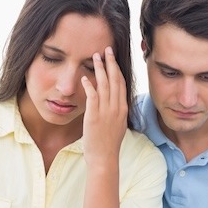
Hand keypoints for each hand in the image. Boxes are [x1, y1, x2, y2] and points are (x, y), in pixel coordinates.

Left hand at [80, 47, 127, 169]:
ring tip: (95, 56)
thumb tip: (110, 102)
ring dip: (99, 69)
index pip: (122, 84)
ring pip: (105, 84)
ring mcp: (106, 111)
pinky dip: (89, 85)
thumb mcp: (116, 125)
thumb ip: (114, 112)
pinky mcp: (95, 116)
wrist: (104, 158)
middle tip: (107, 49)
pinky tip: (85, 77)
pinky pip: (93, 96)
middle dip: (111, 63)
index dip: (117, 69)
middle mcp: (117, 108)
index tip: (113, 58)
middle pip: (115, 80)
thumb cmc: (108, 145)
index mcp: (123, 109)